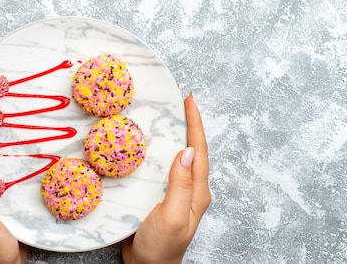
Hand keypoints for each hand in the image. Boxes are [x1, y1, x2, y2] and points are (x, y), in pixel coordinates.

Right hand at [122, 92, 210, 263]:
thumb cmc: (161, 249)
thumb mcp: (170, 217)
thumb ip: (180, 186)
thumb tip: (186, 151)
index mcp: (196, 191)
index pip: (198, 149)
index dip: (194, 122)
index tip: (188, 98)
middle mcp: (190, 188)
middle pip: (191, 147)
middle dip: (186, 121)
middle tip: (177, 97)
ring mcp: (176, 191)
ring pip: (178, 154)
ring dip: (174, 132)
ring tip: (165, 111)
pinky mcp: (162, 194)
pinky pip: (164, 165)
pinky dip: (160, 148)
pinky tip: (149, 142)